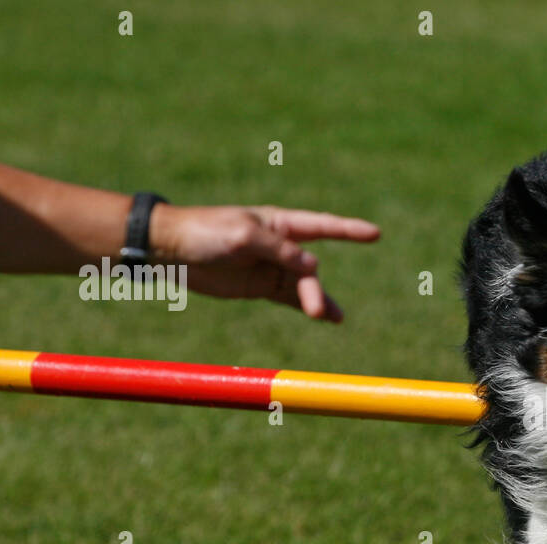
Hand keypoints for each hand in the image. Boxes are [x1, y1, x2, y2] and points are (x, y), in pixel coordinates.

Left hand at [149, 204, 379, 321]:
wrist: (171, 250)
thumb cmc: (206, 232)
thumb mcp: (243, 236)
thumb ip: (279, 250)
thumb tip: (313, 266)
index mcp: (278, 223)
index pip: (322, 226)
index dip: (349, 230)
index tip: (375, 234)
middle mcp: (280, 245)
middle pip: (309, 268)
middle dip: (315, 288)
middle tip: (317, 311)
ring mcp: (271, 266)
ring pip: (304, 285)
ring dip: (317, 300)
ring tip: (329, 317)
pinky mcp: (260, 285)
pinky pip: (290, 298)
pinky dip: (306, 307)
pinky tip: (326, 317)